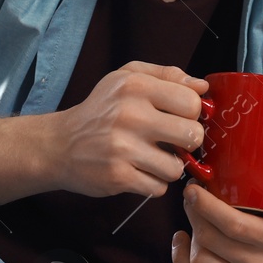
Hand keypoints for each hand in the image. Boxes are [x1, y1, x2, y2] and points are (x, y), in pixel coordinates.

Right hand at [51, 62, 206, 196]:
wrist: (59, 144)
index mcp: (135, 86)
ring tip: (152, 157)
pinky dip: (152, 183)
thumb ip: (167, 75)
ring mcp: (123, 148)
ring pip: (177, 168)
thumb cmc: (100, 110)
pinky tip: (139, 170)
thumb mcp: (127, 77)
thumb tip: (202, 86)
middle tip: (172, 141)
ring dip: (169, 166)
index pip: (192, 103)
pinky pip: (158, 187)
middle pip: (192, 136)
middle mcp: (129, 115)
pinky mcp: (117, 176)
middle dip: (187, 142)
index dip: (192, 114)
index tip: (180, 118)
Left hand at [172, 177, 262, 262]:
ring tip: (194, 216)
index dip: (208, 207)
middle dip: (194, 213)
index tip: (193, 189)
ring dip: (191, 234)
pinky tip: (181, 239)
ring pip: (200, 260)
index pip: (235, 226)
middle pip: (211, 240)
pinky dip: (180, 260)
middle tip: (191, 195)